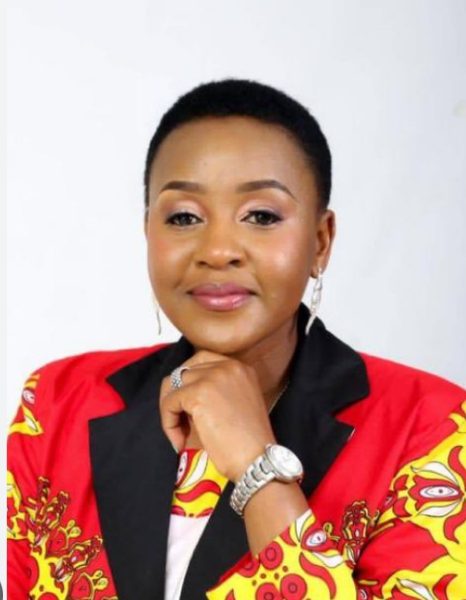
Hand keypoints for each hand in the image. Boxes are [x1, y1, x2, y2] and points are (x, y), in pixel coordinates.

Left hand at [159, 350, 276, 481]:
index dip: (189, 383)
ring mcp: (213, 377)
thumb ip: (215, 392)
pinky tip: (180, 441)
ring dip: (171, 410)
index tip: (188, 407)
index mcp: (240, 368)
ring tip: (181, 434)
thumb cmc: (248, 443)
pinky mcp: (198, 393)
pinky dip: (169, 423)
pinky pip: (169, 403)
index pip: (201, 360)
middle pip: (184, 370)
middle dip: (176, 395)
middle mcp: (228, 366)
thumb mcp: (236, 405)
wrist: (257, 460)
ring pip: (173, 385)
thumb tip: (182, 394)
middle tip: (178, 420)